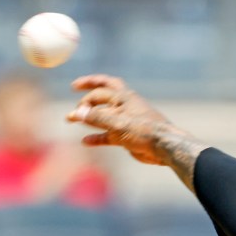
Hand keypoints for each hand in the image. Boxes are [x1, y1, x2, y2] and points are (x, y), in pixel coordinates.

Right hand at [67, 74, 207, 190]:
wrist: (164, 147)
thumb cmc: (144, 130)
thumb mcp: (117, 123)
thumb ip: (96, 118)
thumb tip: (75, 113)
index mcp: (124, 97)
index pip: (100, 91)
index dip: (86, 97)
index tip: (76, 109)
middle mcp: (124, 106)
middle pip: (104, 93)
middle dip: (89, 90)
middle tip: (74, 87)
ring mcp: (125, 121)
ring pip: (103, 117)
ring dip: (88, 118)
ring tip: (71, 120)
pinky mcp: (126, 136)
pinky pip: (108, 135)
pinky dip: (97, 137)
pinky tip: (85, 141)